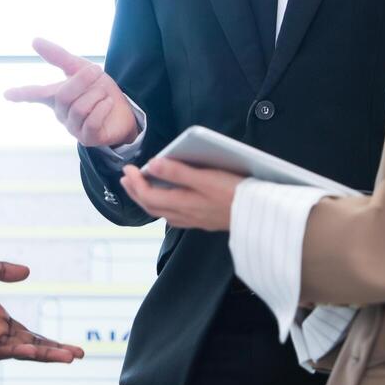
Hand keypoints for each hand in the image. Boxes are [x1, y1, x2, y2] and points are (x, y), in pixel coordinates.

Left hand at [0, 251, 84, 362]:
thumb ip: (2, 271)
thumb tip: (27, 272)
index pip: (26, 334)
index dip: (47, 341)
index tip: (71, 347)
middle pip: (26, 346)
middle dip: (52, 352)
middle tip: (78, 355)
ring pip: (15, 351)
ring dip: (40, 354)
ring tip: (65, 356)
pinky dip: (15, 350)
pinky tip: (33, 351)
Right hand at [3, 37, 137, 146]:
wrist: (124, 110)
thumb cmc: (98, 90)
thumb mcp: (81, 68)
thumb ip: (59, 57)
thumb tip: (34, 41)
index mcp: (55, 96)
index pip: (34, 94)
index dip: (21, 93)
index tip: (7, 93)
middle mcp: (60, 113)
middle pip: (64, 95)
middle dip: (82, 80)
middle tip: (96, 70)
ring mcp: (72, 128)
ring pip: (79, 107)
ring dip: (96, 94)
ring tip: (103, 93)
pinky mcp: (87, 139)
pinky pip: (92, 121)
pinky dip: (103, 108)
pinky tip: (108, 104)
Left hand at [119, 158, 244, 230]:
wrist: (259, 215)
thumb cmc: (235, 194)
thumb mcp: (206, 178)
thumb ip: (178, 172)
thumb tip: (152, 164)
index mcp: (182, 204)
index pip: (148, 195)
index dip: (134, 182)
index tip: (127, 168)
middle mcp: (184, 215)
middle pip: (151, 206)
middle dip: (135, 191)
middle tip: (126, 178)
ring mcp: (193, 220)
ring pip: (161, 212)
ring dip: (147, 198)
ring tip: (140, 186)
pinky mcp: (202, 220)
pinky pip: (174, 215)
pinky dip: (163, 205)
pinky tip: (167, 198)